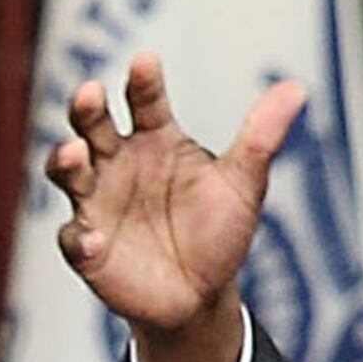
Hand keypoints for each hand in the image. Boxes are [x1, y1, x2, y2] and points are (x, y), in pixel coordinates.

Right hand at [43, 53, 301, 361]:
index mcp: (155, 137)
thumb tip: (297, 88)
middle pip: (93, 124)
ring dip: (66, 160)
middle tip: (90, 93)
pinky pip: (74, 239)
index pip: (144, 99)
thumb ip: (261, 138)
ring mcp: (98, 203)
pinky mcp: (89, 248)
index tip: (145, 64)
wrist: (202, 298)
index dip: (143, 81)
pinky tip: (94, 238)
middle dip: (87, 108)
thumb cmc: (218, 232)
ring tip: (73, 153)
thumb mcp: (243, 184)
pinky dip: (79, 237)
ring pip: (70, 172)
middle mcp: (118, 162)